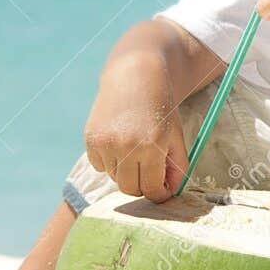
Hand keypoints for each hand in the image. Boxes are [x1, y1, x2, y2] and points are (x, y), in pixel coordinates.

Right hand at [83, 53, 190, 202]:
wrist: (135, 76)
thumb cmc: (160, 108)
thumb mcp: (176, 135)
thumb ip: (178, 166)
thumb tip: (170, 194)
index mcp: (152, 146)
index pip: (151, 189)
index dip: (158, 193)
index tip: (161, 189)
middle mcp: (127, 146)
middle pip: (130, 189)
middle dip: (141, 185)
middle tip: (148, 172)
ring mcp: (106, 142)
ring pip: (114, 178)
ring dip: (125, 170)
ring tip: (134, 148)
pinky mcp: (91, 138)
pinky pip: (100, 165)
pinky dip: (109, 160)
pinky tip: (118, 140)